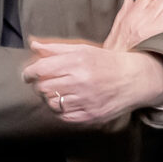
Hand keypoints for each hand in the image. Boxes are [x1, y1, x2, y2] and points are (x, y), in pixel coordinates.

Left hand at [24, 40, 162, 123]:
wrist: (133, 79)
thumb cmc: (105, 62)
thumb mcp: (82, 49)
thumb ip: (55, 48)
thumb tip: (33, 44)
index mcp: (76, 61)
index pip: (40, 69)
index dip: (29, 73)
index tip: (28, 75)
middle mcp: (80, 81)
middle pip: (43, 88)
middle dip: (40, 86)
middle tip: (45, 83)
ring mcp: (85, 100)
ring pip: (52, 104)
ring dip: (50, 99)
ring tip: (58, 93)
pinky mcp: (90, 115)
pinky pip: (64, 117)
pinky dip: (61, 111)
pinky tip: (68, 102)